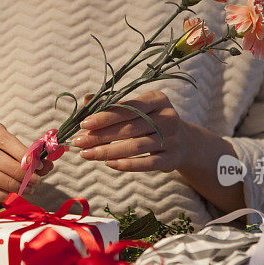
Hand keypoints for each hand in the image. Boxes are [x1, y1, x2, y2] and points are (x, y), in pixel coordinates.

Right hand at [0, 120, 52, 227]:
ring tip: (25, 189)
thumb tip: (48, 165)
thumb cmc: (5, 157)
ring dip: (9, 183)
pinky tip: (9, 196)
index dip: (23, 154)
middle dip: (18, 172)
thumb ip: (33, 159)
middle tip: (35, 181)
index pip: (5, 140)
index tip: (39, 166)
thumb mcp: (18, 153)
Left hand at [73, 91, 189, 171]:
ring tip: (87, 154)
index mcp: (157, 99)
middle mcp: (168, 117)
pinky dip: (126, 165)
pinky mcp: (172, 159)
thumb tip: (86, 99)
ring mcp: (172, 139)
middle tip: (79, 142)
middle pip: (130, 128)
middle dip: (101, 136)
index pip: (128, 107)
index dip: (105, 116)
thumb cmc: (151, 121)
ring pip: (136, 146)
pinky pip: (146, 164)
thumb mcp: (137, 108)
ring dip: (108, 151)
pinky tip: (108, 164)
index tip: (83, 124)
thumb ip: (113, 104)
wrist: (184, 142)